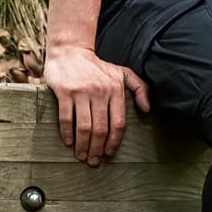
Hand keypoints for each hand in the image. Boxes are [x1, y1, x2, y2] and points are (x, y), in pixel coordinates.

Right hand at [44, 40, 150, 163]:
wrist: (70, 50)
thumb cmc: (97, 66)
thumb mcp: (122, 73)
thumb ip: (139, 88)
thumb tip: (147, 109)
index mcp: (115, 90)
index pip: (118, 122)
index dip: (114, 142)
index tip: (109, 154)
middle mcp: (100, 92)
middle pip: (101, 129)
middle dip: (97, 149)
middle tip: (93, 161)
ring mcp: (81, 92)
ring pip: (84, 126)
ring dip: (83, 145)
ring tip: (81, 156)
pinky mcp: (64, 92)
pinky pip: (66, 118)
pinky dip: (67, 134)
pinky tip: (68, 143)